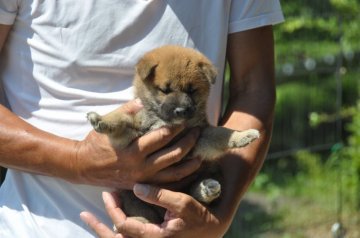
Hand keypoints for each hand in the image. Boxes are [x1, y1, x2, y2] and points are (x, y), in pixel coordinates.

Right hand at [69, 99, 200, 188]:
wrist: (84, 167)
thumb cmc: (97, 143)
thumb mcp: (108, 125)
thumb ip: (127, 112)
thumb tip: (144, 102)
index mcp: (133, 150)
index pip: (161, 137)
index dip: (176, 128)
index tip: (185, 120)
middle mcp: (141, 167)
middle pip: (173, 155)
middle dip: (189, 142)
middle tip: (197, 132)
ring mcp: (143, 179)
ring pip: (174, 174)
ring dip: (190, 164)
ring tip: (201, 155)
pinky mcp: (143, 186)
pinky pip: (167, 186)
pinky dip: (181, 180)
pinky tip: (189, 173)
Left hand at [80, 185, 227, 237]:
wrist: (215, 229)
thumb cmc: (201, 216)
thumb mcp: (183, 203)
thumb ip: (159, 195)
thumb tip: (136, 187)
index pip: (124, 225)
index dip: (113, 209)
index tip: (109, 192)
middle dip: (100, 226)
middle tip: (86, 214)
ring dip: (104, 230)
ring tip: (90, 220)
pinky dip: (119, 231)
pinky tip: (112, 224)